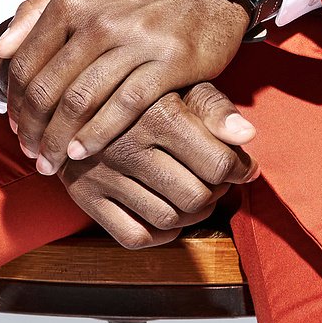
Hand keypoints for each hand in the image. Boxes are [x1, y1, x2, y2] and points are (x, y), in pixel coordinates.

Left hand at [0, 0, 253, 172]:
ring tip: (50, 162)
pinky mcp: (169, 62)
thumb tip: (0, 48)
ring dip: (58, 139)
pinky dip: (97, 134)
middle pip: (49, 87)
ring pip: (82, 101)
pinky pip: (124, 106)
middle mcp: (100, 20)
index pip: (27, 61)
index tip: (14, 125)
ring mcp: (135, 41)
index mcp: (73, 1)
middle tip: (28, 152)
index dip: (14, 100)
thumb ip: (38, 8)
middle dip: (32, 128)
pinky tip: (82, 152)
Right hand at [57, 80, 258, 250]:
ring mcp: (102, 174)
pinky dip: (158, 234)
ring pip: (169, 220)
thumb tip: (248, 134)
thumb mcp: (179, 85)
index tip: (242, 168)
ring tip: (194, 195)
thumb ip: (216, 108)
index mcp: (156, 113)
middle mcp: (127, 145)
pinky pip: (134, 237)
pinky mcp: (84, 196)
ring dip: (192, 215)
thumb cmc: (141, 92)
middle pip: (197, 197)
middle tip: (216, 181)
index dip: (239, 170)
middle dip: (216, 193)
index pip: (218, 164)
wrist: (73, 97)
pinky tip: (165, 213)